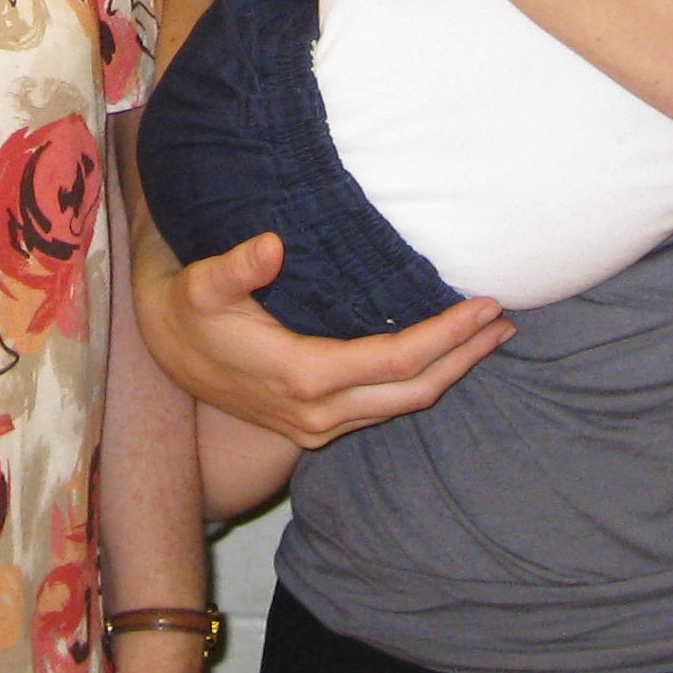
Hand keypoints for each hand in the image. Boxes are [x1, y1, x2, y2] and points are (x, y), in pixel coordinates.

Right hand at [133, 225, 507, 445]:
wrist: (166, 351)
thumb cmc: (190, 310)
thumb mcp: (203, 284)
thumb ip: (237, 267)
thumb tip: (271, 246)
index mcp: (304, 377)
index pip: (398, 360)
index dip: (447, 335)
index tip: (486, 306)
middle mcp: (320, 413)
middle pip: (415, 390)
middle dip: (465, 356)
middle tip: (506, 321)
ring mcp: (319, 426)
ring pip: (403, 404)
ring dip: (450, 370)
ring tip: (488, 336)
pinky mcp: (316, 426)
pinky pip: (383, 406)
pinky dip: (420, 380)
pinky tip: (441, 355)